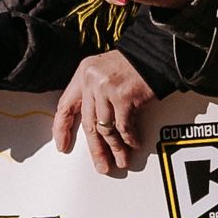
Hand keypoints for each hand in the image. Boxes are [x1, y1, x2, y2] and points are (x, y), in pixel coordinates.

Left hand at [52, 50, 157, 179]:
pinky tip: (134, 144)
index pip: (66, 105)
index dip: (61, 128)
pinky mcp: (124, 97)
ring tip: (121, 160)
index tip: (62, 145)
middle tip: (101, 165)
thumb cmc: (134, 64)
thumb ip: (94, 92)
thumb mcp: (104, 71)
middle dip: (96, 149)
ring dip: (115, 148)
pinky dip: (129, 139)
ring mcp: (106, 89)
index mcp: (83, 74)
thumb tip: (93, 125)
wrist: (156, 53)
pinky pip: (124, 127)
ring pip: (106, 129)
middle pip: (88, 123)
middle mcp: (91, 81)